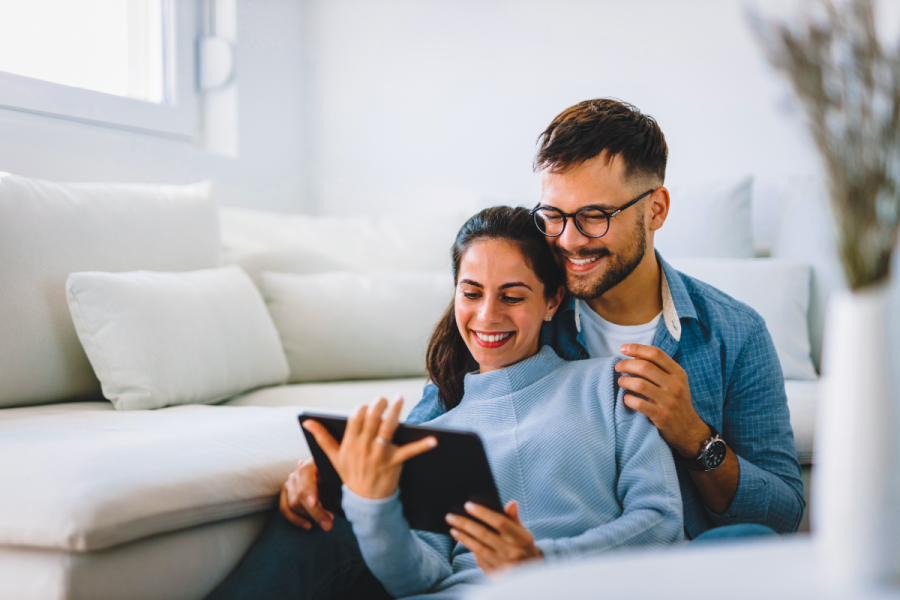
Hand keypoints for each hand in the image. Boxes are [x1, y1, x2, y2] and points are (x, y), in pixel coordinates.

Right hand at [279, 458, 334, 530]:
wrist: (332, 478)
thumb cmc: (338, 478)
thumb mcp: (341, 479)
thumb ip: (340, 485)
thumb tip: (345, 499)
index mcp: (313, 462)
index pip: (305, 473)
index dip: (308, 489)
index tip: (313, 503)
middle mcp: (299, 469)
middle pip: (300, 493)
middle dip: (315, 511)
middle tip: (329, 523)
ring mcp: (291, 480)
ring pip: (293, 503)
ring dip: (309, 516)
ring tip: (326, 522)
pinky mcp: (287, 491)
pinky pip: (285, 508)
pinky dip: (296, 519)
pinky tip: (309, 525)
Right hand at [303, 397, 437, 499]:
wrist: (365, 503)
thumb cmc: (349, 476)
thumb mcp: (333, 458)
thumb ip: (321, 437)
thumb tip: (307, 421)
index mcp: (349, 445)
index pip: (354, 421)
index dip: (361, 411)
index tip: (366, 405)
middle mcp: (363, 448)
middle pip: (371, 421)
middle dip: (378, 407)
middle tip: (384, 398)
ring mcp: (378, 456)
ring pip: (387, 430)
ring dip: (394, 414)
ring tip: (400, 399)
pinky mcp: (393, 463)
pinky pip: (408, 451)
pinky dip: (422, 445)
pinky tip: (434, 439)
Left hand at [446, 500, 541, 575]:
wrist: (530, 574)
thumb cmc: (523, 547)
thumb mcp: (523, 532)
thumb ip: (514, 518)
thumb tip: (511, 503)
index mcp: (520, 538)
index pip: (499, 522)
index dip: (483, 513)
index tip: (467, 505)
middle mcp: (511, 551)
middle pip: (483, 534)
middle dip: (465, 524)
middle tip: (450, 516)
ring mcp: (502, 564)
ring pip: (477, 547)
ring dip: (462, 537)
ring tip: (452, 528)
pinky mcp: (494, 574)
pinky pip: (478, 559)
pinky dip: (469, 548)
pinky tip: (462, 539)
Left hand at [616, 344, 710, 457]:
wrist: (688, 430)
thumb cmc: (676, 402)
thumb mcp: (674, 382)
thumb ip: (658, 368)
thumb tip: (634, 355)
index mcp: (678, 373)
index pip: (656, 353)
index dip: (637, 348)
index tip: (623, 348)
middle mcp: (675, 385)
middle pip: (645, 367)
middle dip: (626, 364)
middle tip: (618, 367)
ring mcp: (669, 401)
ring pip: (640, 384)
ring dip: (625, 381)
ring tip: (621, 382)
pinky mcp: (662, 416)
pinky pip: (640, 404)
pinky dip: (628, 400)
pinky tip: (626, 399)